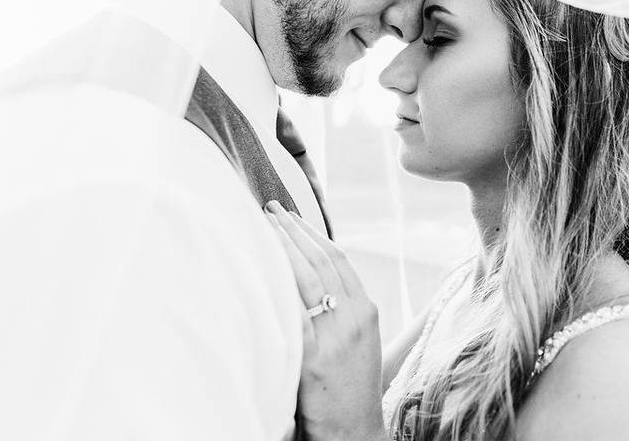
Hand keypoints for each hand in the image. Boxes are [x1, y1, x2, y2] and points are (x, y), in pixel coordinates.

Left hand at [265, 201, 386, 440]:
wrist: (355, 431)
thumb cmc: (351, 389)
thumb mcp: (358, 342)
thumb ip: (340, 312)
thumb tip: (308, 284)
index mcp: (367, 310)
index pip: (337, 258)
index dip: (313, 233)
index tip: (292, 215)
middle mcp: (355, 316)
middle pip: (321, 260)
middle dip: (294, 230)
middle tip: (270, 209)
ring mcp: (337, 336)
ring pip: (308, 277)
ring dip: (283, 246)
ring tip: (262, 225)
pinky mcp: (316, 357)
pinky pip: (294, 312)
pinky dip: (277, 284)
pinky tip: (261, 268)